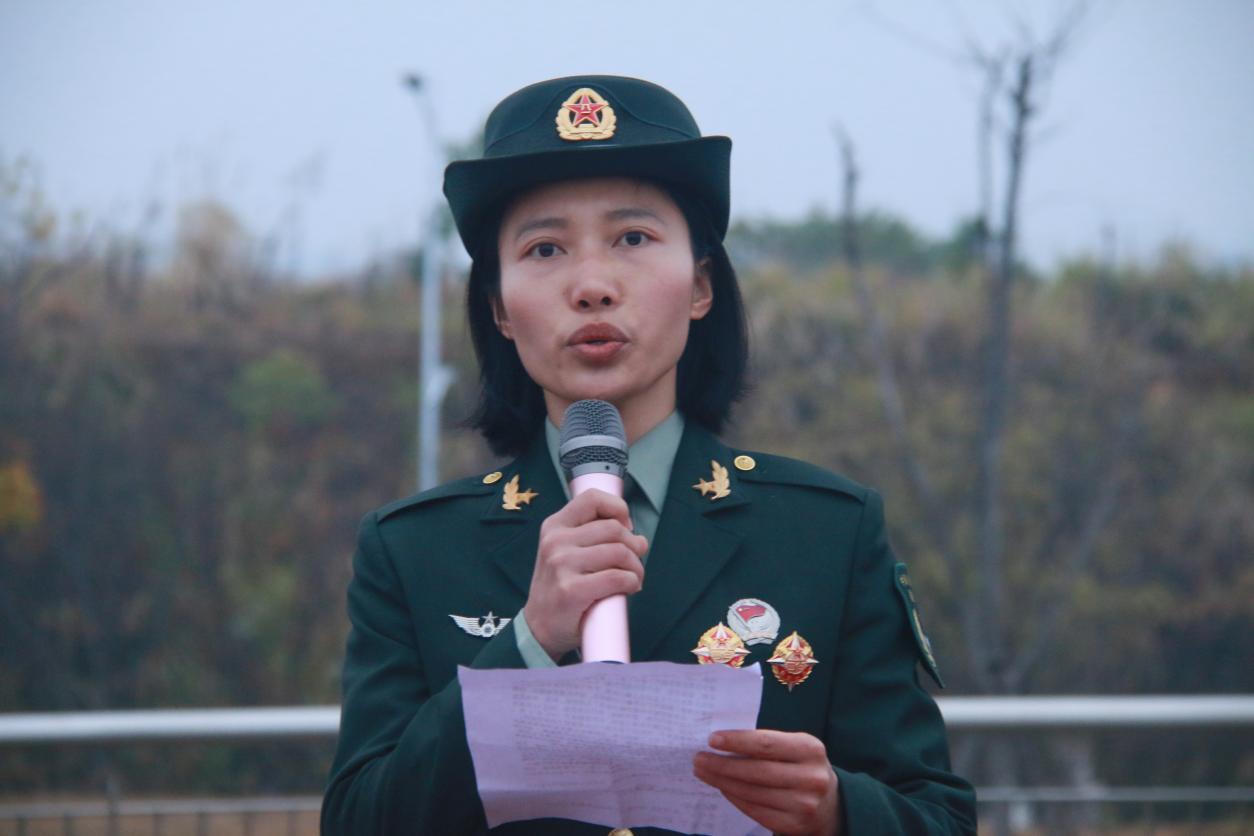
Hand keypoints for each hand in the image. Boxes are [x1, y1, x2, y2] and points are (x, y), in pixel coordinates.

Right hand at [523, 489, 647, 659]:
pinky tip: (629, 588)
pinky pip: (617, 578)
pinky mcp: (571, 590)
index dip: (618, 509)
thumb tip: (637, 536)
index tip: (626, 527)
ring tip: (633, 577)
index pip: (592, 498)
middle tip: (634, 561)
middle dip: (634, 545)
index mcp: (554, 526)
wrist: (539, 628)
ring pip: (619, 552)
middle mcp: (555, 541)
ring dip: (636, 567)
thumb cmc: (559, 588)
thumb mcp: (564, 551)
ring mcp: (561, 565)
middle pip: (614, 528)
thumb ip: (592, 536)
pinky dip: (632, 582)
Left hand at [693, 729, 840, 835]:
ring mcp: (804, 804)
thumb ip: (766, 743)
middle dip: (722, 764)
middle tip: (699, 758)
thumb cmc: (801, 766)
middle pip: (756, 771)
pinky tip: (722, 788)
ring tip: (704, 772)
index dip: (737, 741)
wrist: (830, 802)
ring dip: (722, 782)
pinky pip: (755, 810)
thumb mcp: (795, 747)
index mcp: (810, 749)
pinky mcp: (794, 824)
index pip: (766, 744)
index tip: (712, 739)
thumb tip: (722, 741)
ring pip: (752, 792)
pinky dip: (735, 798)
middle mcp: (811, 778)